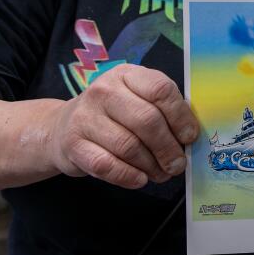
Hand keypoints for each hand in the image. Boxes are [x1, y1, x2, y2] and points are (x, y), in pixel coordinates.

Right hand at [44, 64, 199, 188]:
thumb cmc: (114, 115)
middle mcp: (104, 91)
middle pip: (146, 120)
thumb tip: (189, 137)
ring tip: (161, 173)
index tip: (189, 137)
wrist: (64, 126)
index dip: (180, 116)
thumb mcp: (138, 100)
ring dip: (151, 166)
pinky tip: (140, 179)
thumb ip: (163, 111)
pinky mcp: (73, 145)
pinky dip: (128, 176)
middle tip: (178, 164)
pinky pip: (107, 165)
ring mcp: (85, 117)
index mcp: (127, 75)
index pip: (160, 89)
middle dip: (168, 148)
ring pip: (128, 146)